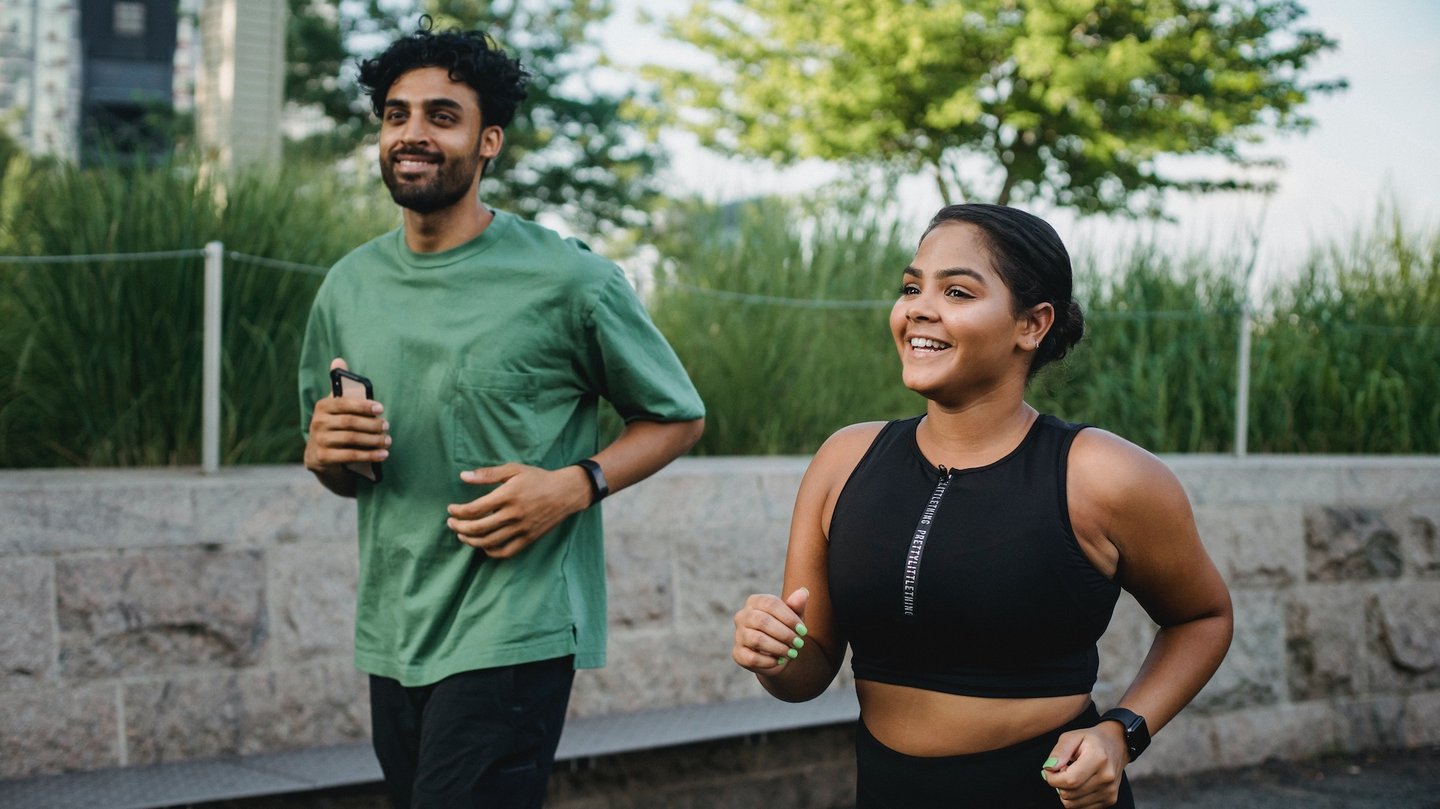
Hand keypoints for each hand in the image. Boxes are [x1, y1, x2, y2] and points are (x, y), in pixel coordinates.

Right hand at [304, 358, 389, 473]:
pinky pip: (350, 455)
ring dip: (373, 440)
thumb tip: (338, 360)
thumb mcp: (336, 407)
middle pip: (350, 423)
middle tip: (387, 426)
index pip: (344, 403)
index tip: (381, 408)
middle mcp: (318, 422)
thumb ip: (340, 386)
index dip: (363, 406)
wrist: (321, 457)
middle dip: (372, 425)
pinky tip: (383, 454)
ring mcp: (319, 441)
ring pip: (352, 439)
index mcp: (323, 406)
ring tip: (387, 441)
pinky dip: (369, 455)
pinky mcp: (322, 458)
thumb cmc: (336, 426)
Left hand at [446, 463, 591, 557]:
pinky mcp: (529, 538)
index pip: (474, 509)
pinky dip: (491, 551)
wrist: (565, 492)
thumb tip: (463, 476)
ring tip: (462, 535)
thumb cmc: (538, 478)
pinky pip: (506, 551)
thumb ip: (487, 474)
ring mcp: (522, 529)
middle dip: (459, 528)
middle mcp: (514, 514)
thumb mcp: (513, 470)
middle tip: (451, 524)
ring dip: (470, 541)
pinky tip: (483, 545)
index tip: (451, 510)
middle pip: (478, 528)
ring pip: (489, 542)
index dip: (458, 512)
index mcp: (508, 495)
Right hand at [732, 587, 809, 674]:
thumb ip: (797, 605)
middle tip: (799, 643)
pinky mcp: (738, 653)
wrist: (779, 654)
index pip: (770, 603)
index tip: (803, 630)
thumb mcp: (794, 617)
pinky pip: (752, 658)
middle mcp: (742, 616)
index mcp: (755, 601)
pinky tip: (779, 661)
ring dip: (778, 648)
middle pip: (762, 621)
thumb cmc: (786, 630)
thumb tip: (803, 592)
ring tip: (791, 653)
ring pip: (757, 639)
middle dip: (784, 634)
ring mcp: (738, 635)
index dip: (788, 617)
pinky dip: (769, 661)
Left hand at [1041, 720, 1128, 808]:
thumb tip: (1049, 768)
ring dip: (1066, 791)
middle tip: (1063, 770)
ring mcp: (1109, 791)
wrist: (1117, 746)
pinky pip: (1081, 807)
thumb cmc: (1092, 740)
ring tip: (1073, 776)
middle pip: (1069, 794)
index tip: (1050, 769)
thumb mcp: (1072, 736)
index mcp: (1098, 758)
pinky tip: (1080, 784)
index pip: (1069, 780)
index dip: (1052, 778)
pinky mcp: (1109, 800)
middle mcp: (1106, 777)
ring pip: (1072, 804)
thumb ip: (1059, 751)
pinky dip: (1075, 798)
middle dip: (1058, 783)